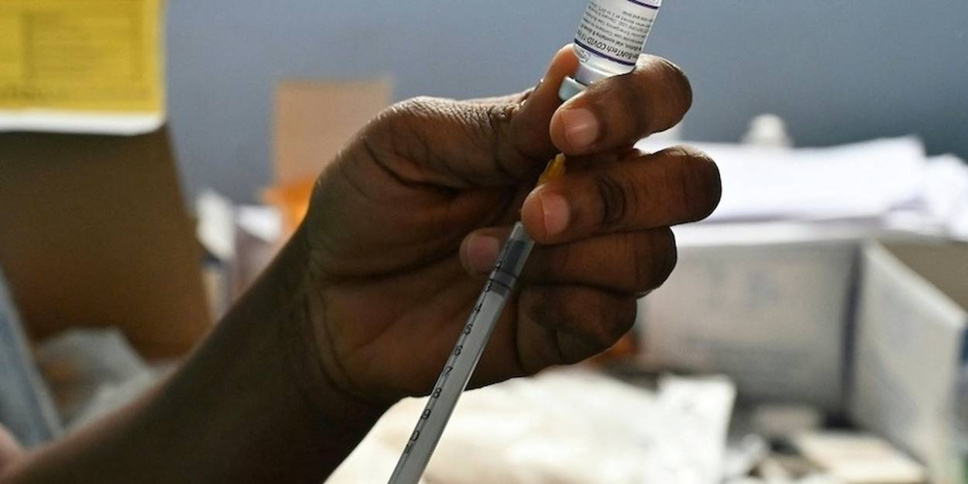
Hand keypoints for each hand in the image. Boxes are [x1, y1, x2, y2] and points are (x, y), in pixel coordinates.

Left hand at [298, 45, 720, 404]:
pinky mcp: (565, 327)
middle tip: (534, 209)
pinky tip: (499, 293)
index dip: (637, 104)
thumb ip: (495, 122)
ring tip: (478, 253)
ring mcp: (584, 266)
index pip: (656, 99)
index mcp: (564, 136)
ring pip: (654, 254)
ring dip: (573, 252)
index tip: (568, 128)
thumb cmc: (371, 206)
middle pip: (688, 182)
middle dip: (622, 193)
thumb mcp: (410, 143)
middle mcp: (593, 196)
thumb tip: (572, 69)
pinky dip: (563, 300)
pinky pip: (613, 317)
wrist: (330, 301)